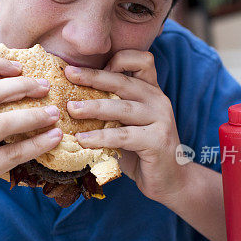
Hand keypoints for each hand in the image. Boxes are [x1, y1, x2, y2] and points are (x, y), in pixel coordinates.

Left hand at [65, 51, 184, 204]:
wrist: (170, 180)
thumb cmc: (141, 152)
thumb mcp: (126, 124)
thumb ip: (111, 110)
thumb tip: (71, 101)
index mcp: (151, 91)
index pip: (142, 60)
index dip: (119, 60)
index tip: (93, 70)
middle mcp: (158, 100)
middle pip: (124, 81)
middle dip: (93, 77)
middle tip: (69, 75)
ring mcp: (161, 120)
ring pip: (123, 107)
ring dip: (94, 107)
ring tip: (71, 110)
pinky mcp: (158, 141)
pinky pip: (124, 136)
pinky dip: (101, 137)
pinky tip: (82, 140)